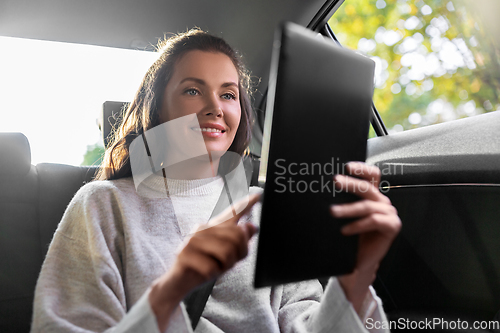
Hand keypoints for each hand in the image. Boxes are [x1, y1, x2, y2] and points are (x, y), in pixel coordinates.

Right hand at [149, 193, 260, 330]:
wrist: (179, 282)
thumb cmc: (203, 266)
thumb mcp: (226, 256)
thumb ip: (239, 243)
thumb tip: (252, 226)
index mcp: (214, 227)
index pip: (233, 213)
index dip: (247, 204)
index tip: (259, 195)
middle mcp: (203, 228)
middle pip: (237, 236)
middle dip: (237, 255)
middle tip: (226, 264)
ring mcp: (192, 239)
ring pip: (226, 252)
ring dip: (224, 266)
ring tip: (214, 267)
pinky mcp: (184, 253)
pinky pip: (211, 267)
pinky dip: (211, 274)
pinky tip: (204, 272)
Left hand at [330, 162, 400, 312]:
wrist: (359, 260)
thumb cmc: (351, 236)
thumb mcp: (345, 215)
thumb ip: (342, 201)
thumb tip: (323, 189)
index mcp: (373, 195)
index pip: (372, 175)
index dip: (362, 168)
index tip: (347, 166)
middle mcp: (382, 202)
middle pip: (368, 188)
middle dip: (351, 183)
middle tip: (335, 181)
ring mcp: (389, 213)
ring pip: (367, 206)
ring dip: (348, 208)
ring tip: (332, 212)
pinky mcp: (392, 226)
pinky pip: (374, 221)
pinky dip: (358, 225)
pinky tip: (345, 230)